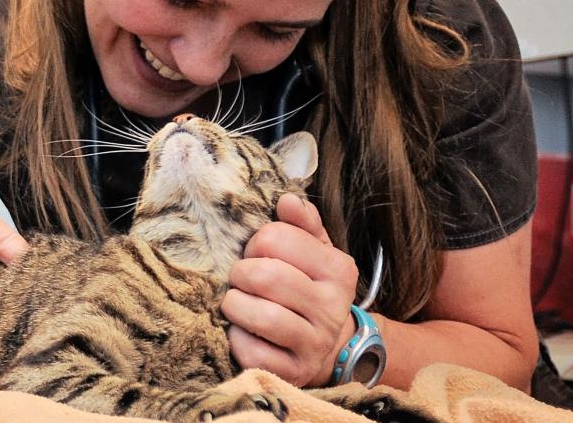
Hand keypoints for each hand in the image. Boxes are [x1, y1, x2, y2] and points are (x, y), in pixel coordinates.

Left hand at [221, 193, 358, 386]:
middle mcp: (331, 307)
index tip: (256, 252)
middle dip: (241, 272)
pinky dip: (237, 338)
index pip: (278, 238)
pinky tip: (242, 330)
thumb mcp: (316, 252)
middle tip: (240, 277)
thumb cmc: (311, 289)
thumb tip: (287, 199)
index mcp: (338, 269)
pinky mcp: (294, 372)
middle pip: (266, 276)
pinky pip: (252, 351)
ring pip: (260, 315)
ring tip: (235, 302)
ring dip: (235, 305)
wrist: (331, 348)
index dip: (256, 242)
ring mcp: (314, 343)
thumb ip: (303, 223)